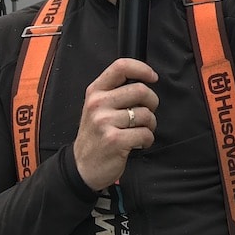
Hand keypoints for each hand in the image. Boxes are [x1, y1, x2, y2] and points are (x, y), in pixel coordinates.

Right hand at [72, 58, 158, 189]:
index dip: (142, 69)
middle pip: (140, 90)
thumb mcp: (97, 108)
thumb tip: (144, 81)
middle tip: (147, 113)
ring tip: (140, 131)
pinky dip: (147, 140)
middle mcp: (98, 104)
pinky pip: (145, 133)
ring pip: (146, 114)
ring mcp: (105, 122)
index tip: (152, 77)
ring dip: (150, 125)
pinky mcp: (114, 140)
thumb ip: (115, 92)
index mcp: (95, 91)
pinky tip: (138, 143)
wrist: (82, 167)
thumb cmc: (95, 136)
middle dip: (152, 102)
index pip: (121, 67)